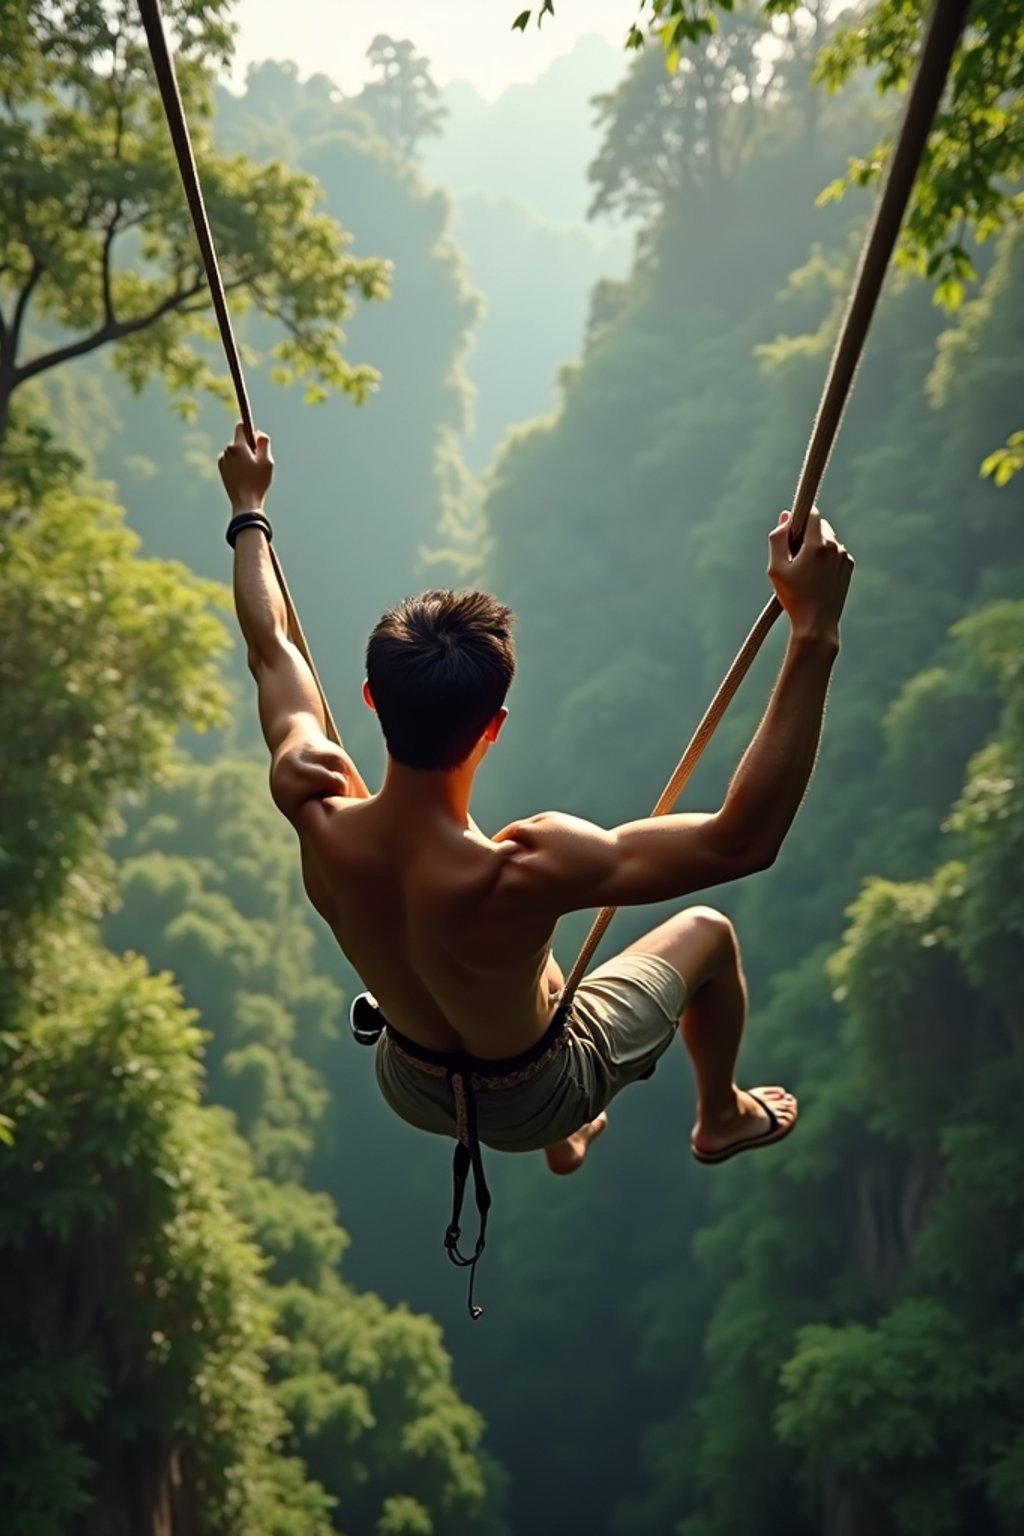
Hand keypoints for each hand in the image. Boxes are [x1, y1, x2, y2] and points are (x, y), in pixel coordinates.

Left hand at [218, 421, 273, 511]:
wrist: (245, 503)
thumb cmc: (258, 482)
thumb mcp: (267, 461)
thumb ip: (264, 443)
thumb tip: (259, 434)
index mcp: (238, 446)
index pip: (241, 426)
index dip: (250, 429)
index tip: (256, 438)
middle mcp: (227, 451)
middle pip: (239, 440)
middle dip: (248, 446)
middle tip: (258, 460)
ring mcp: (222, 460)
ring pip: (235, 451)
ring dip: (243, 456)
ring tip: (252, 472)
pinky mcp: (221, 469)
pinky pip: (231, 461)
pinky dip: (237, 464)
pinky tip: (244, 476)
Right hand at [768, 508, 853, 642]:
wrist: (816, 624)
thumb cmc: (793, 597)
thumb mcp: (776, 568)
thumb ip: (778, 538)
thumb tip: (786, 516)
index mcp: (818, 544)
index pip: (812, 514)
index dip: (799, 518)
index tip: (790, 533)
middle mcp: (835, 546)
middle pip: (820, 526)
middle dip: (807, 534)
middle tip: (793, 557)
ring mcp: (844, 557)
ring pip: (828, 540)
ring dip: (816, 547)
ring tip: (804, 571)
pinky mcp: (848, 567)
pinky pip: (835, 553)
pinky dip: (825, 559)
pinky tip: (816, 577)